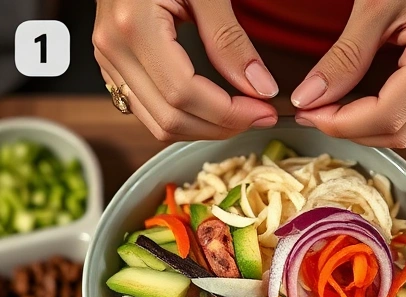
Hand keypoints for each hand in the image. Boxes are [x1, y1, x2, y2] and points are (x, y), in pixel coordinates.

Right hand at [93, 0, 279, 141]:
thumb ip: (230, 40)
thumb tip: (260, 88)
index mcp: (134, 26)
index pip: (184, 93)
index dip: (230, 113)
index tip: (265, 112)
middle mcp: (113, 48)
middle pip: (170, 118)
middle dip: (222, 127)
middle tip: (260, 116)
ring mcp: (108, 59)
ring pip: (157, 123)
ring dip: (204, 129)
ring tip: (241, 115)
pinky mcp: (112, 65)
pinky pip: (147, 110)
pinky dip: (185, 118)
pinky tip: (214, 108)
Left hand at [292, 0, 405, 147]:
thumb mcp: (374, 6)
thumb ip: (344, 57)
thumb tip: (311, 96)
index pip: (387, 116)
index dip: (342, 124)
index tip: (308, 113)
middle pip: (401, 134)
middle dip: (352, 130)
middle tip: (314, 111)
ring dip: (372, 129)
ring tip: (336, 109)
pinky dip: (392, 117)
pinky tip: (367, 103)